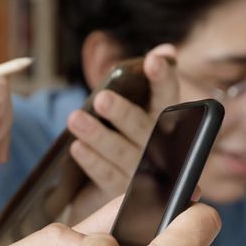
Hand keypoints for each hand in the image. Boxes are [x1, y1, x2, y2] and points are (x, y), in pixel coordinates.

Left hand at [65, 45, 181, 222]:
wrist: (120, 192)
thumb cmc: (128, 137)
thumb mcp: (136, 108)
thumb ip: (148, 80)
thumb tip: (166, 50)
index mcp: (167, 121)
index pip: (169, 95)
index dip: (163, 78)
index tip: (153, 60)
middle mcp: (161, 149)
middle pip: (145, 128)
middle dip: (123, 113)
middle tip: (101, 99)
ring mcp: (143, 174)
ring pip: (123, 153)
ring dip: (99, 136)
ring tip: (75, 119)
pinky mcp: (123, 194)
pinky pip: (108, 176)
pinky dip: (92, 161)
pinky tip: (77, 148)